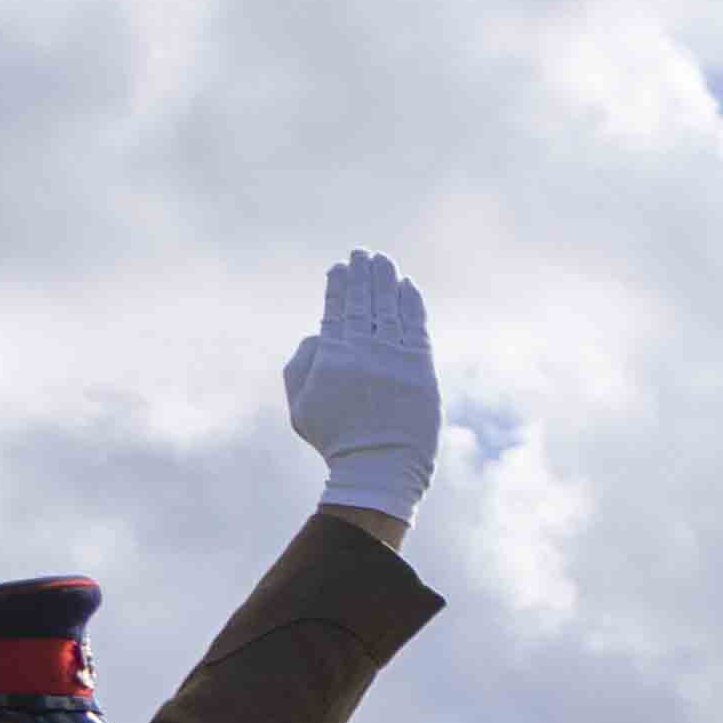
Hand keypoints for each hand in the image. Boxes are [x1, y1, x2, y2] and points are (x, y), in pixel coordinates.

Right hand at [282, 251, 439, 518]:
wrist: (380, 469)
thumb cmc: (337, 442)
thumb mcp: (300, 407)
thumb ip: (300, 366)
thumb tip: (318, 333)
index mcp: (331, 358)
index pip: (335, 311)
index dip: (338, 286)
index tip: (340, 267)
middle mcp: (363, 352)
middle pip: (363, 303)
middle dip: (362, 275)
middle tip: (362, 252)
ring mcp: (394, 359)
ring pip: (389, 309)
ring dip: (386, 281)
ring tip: (383, 260)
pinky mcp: (422, 370)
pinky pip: (416, 328)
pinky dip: (413, 305)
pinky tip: (408, 286)